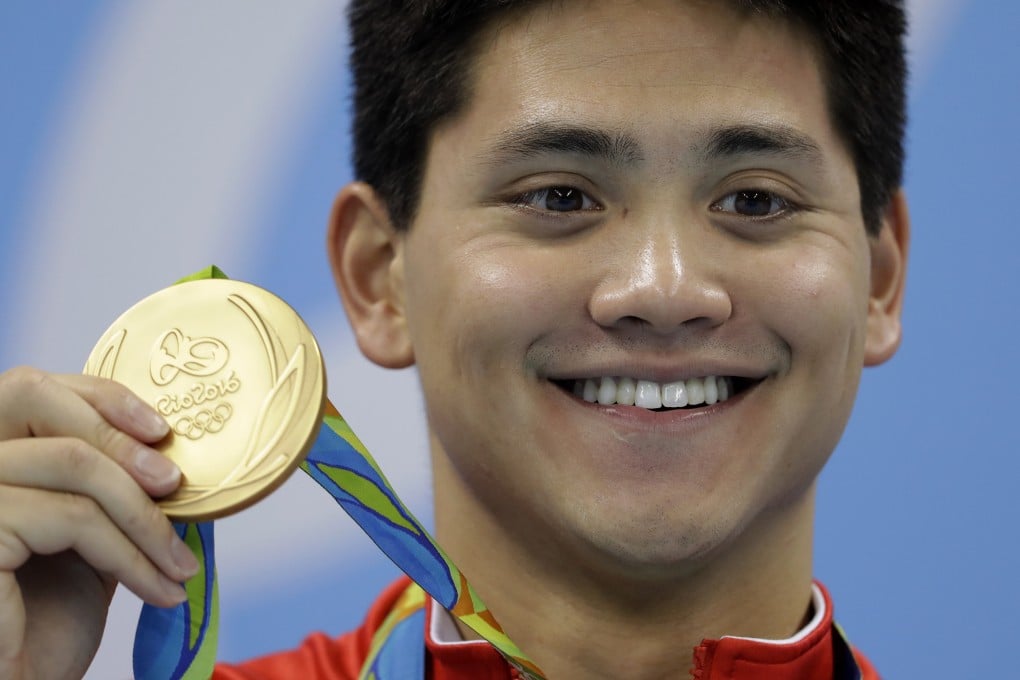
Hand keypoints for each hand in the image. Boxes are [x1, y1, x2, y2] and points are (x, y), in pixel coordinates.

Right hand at [0, 367, 199, 679]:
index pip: (33, 390)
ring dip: (144, 518)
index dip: (101, 396)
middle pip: (38, 401)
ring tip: (180, 568)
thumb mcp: (83, 539)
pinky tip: (160, 589)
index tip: (162, 430)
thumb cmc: (41, 623)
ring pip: (73, 464)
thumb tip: (171, 453)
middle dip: (121, 440)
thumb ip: (104, 489)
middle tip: (177, 487)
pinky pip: (73, 518)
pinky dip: (132, 555)